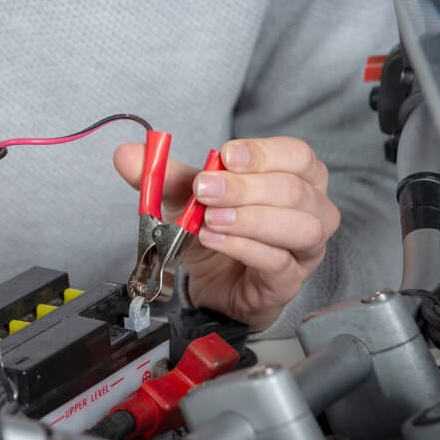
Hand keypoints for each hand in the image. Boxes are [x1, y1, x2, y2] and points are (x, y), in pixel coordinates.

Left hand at [114, 137, 339, 329]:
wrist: (214, 285)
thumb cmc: (218, 233)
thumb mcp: (188, 198)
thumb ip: (162, 175)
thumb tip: (127, 153)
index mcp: (297, 178)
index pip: (297, 156)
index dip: (264, 153)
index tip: (226, 155)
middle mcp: (311, 211)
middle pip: (294, 190)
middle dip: (244, 188)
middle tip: (204, 190)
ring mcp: (304, 250)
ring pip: (298, 227)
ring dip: (249, 219)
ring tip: (210, 219)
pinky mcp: (288, 282)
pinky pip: (278, 263)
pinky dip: (243, 248)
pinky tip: (214, 239)